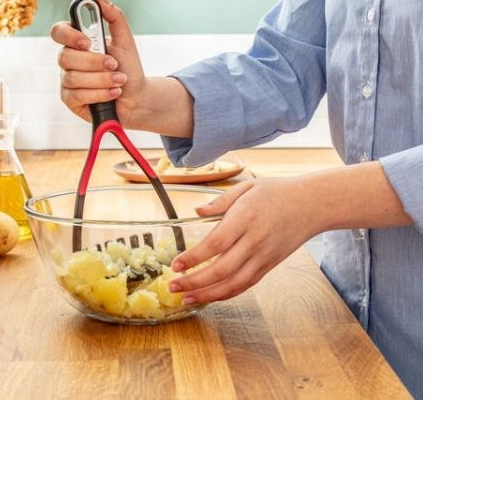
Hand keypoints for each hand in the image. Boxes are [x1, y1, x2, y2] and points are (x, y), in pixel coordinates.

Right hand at [49, 0, 145, 125]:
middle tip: (114, 65)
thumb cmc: (129, 68)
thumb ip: (114, 17)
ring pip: (73, 78)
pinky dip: (99, 94)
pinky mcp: (70, 99)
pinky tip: (113, 93)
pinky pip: (76, 96)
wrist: (137, 97)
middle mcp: (68, 59)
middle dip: (94, 62)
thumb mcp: (126, 40)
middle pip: (65, 57)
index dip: (69, 36)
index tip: (88, 42)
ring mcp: (67, 80)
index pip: (58, 31)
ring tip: (119, 81)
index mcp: (77, 41)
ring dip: (102, 80)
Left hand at [167, 177, 318, 304]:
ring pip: (234, 284)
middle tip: (173, 286)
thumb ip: (220, 201)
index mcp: (245, 218)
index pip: (216, 243)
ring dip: (208, 294)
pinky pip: (246, 284)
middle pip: (221, 269)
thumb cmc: (278, 192)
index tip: (176, 264)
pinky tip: (210, 296)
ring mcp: (263, 256)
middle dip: (194, 281)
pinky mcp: (270, 265)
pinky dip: (227, 294)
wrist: (312, 204)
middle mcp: (254, 241)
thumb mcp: (247, 187)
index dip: (194, 257)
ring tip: (186, 298)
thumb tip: (197, 212)